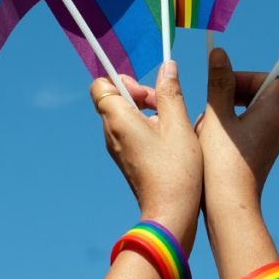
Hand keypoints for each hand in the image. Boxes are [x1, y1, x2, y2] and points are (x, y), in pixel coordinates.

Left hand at [89, 62, 201, 250]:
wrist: (170, 213)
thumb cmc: (175, 170)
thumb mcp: (178, 124)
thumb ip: (170, 92)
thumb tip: (167, 65)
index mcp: (117, 119)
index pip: (100, 85)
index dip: (122, 79)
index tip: (147, 91)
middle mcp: (110, 133)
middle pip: (115, 98)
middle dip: (140, 94)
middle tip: (165, 106)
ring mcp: (116, 148)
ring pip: (124, 115)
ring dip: (147, 111)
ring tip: (171, 124)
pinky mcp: (126, 159)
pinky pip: (129, 132)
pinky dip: (147, 127)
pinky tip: (169, 139)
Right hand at [196, 47, 278, 278]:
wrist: (230, 207)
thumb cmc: (223, 162)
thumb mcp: (217, 116)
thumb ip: (218, 83)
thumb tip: (220, 53)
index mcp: (273, 114)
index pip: (272, 79)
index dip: (248, 76)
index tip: (225, 83)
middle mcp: (277, 128)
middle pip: (261, 95)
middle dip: (234, 92)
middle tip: (213, 101)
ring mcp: (269, 144)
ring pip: (250, 113)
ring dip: (227, 112)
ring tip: (207, 124)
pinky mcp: (258, 157)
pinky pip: (246, 131)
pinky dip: (228, 129)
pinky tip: (208, 141)